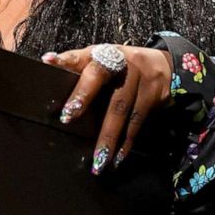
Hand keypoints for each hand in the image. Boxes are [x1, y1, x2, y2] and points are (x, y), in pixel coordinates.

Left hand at [42, 45, 174, 173]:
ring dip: (108, 138)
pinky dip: (126, 143)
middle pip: (99, 78)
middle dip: (83, 97)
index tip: (50, 63)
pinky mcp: (152, 97)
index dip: (67, 59)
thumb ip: (78, 63)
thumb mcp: (102, 59)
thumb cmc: (122, 66)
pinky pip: (136, 123)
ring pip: (120, 109)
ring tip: (98, 161)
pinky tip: (117, 159)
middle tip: (67, 117)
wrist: (165, 66)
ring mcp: (138, 79)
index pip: (81, 55)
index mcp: (101, 54)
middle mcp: (119, 63)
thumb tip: (49, 63)